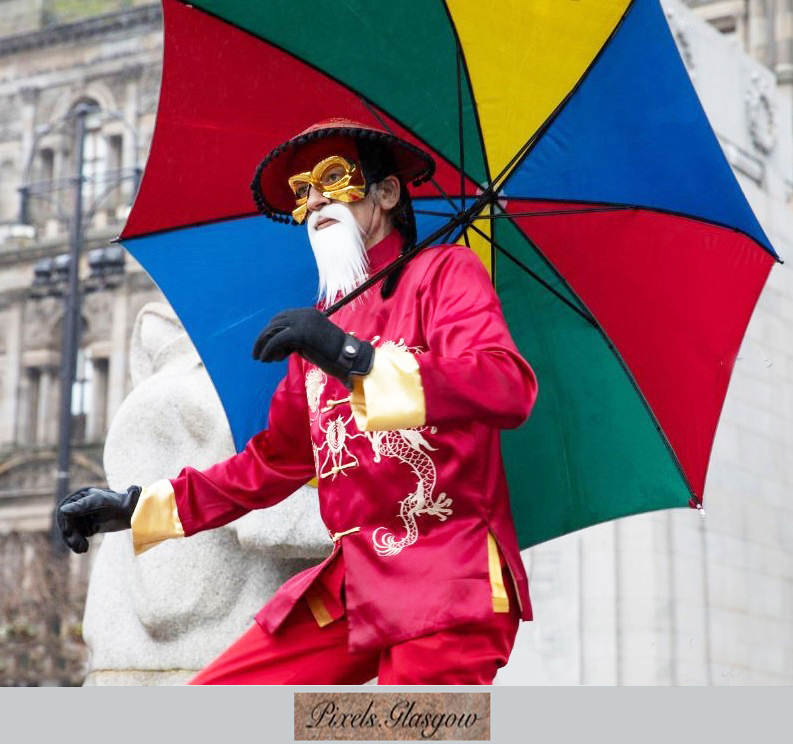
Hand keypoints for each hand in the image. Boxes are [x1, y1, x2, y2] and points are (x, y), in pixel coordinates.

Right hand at [57, 485, 140, 553]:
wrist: (132, 512)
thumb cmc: (117, 502)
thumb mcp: (98, 502)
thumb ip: (82, 506)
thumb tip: (62, 510)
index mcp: (80, 497)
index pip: (64, 512)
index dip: (65, 523)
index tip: (69, 533)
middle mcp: (79, 507)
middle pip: (66, 524)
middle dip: (70, 535)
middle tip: (77, 545)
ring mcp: (84, 517)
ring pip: (71, 532)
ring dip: (73, 541)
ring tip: (82, 549)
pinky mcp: (89, 527)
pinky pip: (78, 537)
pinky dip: (78, 544)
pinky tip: (83, 549)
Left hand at [252, 307, 373, 386]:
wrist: (349, 359)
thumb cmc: (334, 355)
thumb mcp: (313, 342)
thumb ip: (298, 339)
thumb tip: (281, 346)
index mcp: (308, 314)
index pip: (282, 318)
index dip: (272, 332)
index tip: (267, 347)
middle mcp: (304, 314)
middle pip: (275, 322)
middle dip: (264, 338)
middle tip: (258, 354)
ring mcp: (302, 322)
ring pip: (273, 331)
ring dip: (263, 345)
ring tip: (261, 359)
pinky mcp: (300, 333)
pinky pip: (276, 340)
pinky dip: (268, 350)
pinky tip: (265, 359)